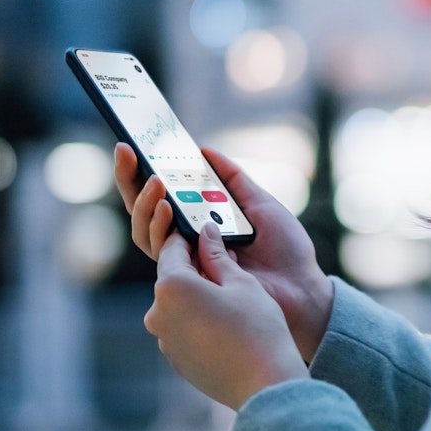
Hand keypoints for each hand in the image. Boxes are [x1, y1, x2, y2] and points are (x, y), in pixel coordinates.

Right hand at [114, 143, 333, 362]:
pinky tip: (167, 207)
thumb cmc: (285, 249)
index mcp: (201, 222)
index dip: (141, 172)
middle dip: (130, 180)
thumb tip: (204, 151)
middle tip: (128, 152)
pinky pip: (164, 253)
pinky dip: (161, 228)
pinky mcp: (190, 279)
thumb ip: (232, 180)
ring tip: (156, 181)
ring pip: (146, 232)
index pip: (161, 196)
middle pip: (144, 212)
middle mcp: (187, 242)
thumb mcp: (260, 203)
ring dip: (146, 203)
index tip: (129, 145)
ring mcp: (186, 261)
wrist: (302, 285)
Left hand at [144, 223, 307, 410]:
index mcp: (171, 287)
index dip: (189, 236)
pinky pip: (183, 329)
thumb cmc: (257, 328)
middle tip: (225, 261)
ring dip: (198, 295)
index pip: (173, 249)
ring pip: (178, 305)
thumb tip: (206, 232)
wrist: (264, 385)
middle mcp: (157, 313)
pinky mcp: (174, 359)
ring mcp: (164, 340)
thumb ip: (217, 255)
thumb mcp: (241, 283)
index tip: (204, 229)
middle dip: (195, 268)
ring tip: (231, 295)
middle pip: (173, 278)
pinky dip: (199, 320)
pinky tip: (227, 324)